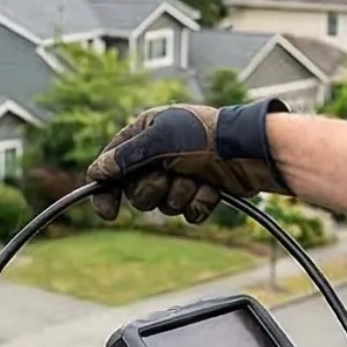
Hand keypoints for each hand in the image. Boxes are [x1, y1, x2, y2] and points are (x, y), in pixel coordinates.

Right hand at [86, 99, 288, 222]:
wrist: (250, 152)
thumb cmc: (205, 136)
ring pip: (163, 205)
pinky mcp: (200, 192)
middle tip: (170, 175)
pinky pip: (187, 212)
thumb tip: (96, 172)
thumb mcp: (159, 139)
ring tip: (197, 178)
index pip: (113, 166)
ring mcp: (181, 174)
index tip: (108, 212)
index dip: (106, 191)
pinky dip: (198, 203)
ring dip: (180, 195)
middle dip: (154, 189)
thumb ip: (124, 157)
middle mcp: (160, 154)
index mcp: (145, 134)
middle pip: (136, 192)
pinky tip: (212, 188)